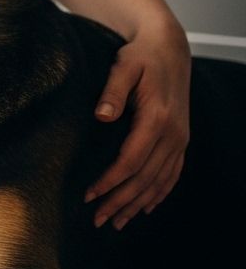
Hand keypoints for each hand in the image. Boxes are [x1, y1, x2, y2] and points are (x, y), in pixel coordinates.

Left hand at [85, 21, 190, 229]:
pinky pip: (172, 173)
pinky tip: (145, 207)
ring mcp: (180, 138)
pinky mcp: (181, 139)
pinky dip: (159, 193)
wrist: (168, 46)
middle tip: (96, 221)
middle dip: (120, 202)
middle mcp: (173, 133)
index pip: (130, 161)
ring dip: (138, 204)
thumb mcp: (123, 66)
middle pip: (145, 178)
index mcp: (157, 119)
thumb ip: (112, 91)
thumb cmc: (141, 55)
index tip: (88, 196)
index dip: (110, 182)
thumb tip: (101, 116)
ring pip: (159, 181)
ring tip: (116, 222)